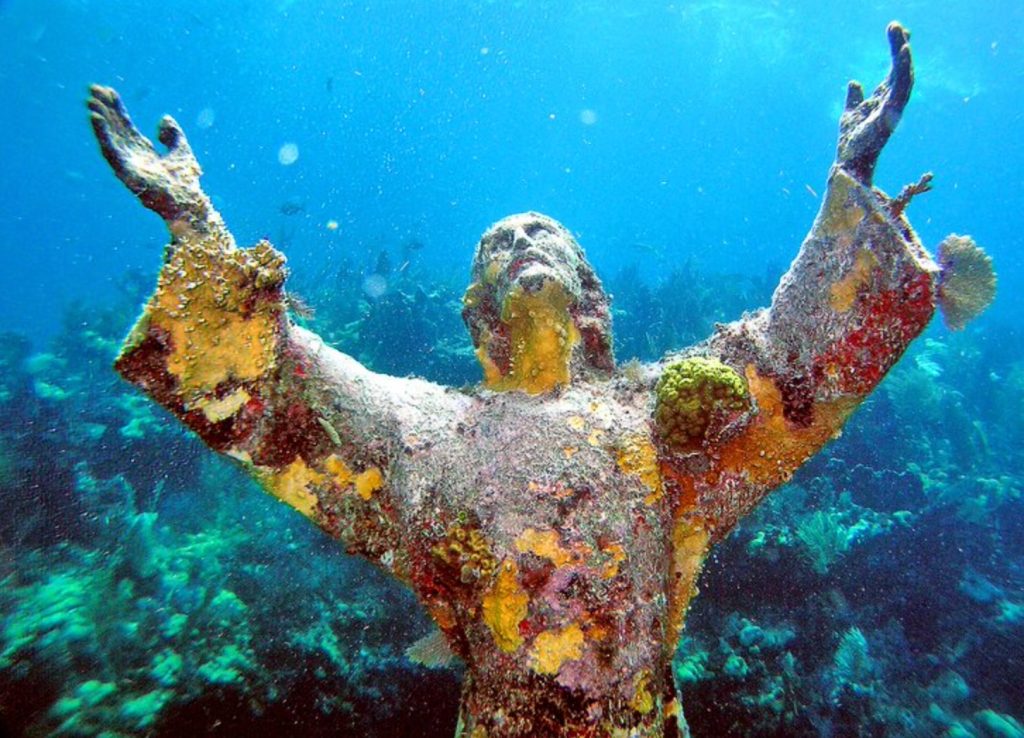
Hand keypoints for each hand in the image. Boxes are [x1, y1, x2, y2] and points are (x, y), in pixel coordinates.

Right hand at [88, 85, 210, 231]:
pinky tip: (96, 119)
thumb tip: (164, 118)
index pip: (125, 125)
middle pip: (114, 128)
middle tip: (93, 89)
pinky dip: (102, 135)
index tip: (108, 90)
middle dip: (104, 109)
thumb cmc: (186, 181)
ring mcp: (126, 164)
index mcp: (142, 150)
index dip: (117, 108)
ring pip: (108, 138)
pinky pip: (109, 151)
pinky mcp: (124, 172)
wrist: (188, 201)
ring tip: (91, 102)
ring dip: (99, 120)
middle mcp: (131, 155)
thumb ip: (173, 134)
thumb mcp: (181, 149)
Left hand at [835, 22, 912, 185]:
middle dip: (899, 47)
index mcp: (884, 99)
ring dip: (903, 55)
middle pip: (900, 69)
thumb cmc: (852, 141)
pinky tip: (903, 53)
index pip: (893, 70)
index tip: (896, 30)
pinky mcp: (891, 114)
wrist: (848, 161)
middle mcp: (892, 102)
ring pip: (904, 76)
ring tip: (903, 35)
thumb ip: (854, 97)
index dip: (896, 51)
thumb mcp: (850, 112)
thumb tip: (854, 81)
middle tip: (896, 25)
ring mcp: (894, 108)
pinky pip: (902, 88)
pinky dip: (904, 70)